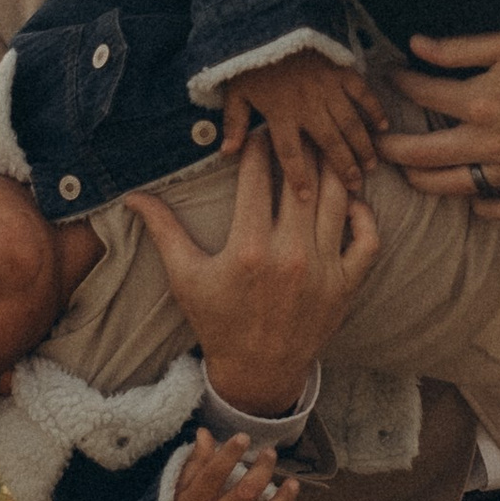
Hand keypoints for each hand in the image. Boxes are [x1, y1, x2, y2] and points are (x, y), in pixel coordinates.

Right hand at [124, 131, 381, 411]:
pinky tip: (348, 201)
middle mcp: (290, 255)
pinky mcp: (346, 284)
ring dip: (332, 169)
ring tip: (323, 151)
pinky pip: (368, 239)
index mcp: (248, 249)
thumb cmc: (218, 321)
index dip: (257, 146)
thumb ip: (163, 230)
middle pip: (301, 180)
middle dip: (296, 148)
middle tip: (293, 129)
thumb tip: (131, 195)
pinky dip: (364, 215)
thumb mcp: (185, 277)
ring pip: (338, 200)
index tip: (256, 132)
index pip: (257, 177)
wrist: (258, 371)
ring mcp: (323, 270)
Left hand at [218, 48, 387, 193]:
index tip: (307, 198)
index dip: (299, 178)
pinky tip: (383, 126)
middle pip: (329, 144)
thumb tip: (227, 153)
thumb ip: (234, 123)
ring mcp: (327, 89)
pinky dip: (373, 109)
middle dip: (343, 168)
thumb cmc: (251, 58)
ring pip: (349, 124)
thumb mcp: (235, 91)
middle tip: (355, 186)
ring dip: (361, 146)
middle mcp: (307, 106)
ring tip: (371, 165)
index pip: (290, 154)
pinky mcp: (340, 71)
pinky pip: (361, 94)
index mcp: (280, 114)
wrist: (270, 19)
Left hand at [376, 15, 499, 219]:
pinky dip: (481, 208)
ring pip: (452, 187)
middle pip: (421, 154)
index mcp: (481, 101)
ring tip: (408, 172)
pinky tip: (470, 197)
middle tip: (372, 141)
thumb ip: (460, 48)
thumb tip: (415, 44)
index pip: (421, 95)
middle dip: (388, 147)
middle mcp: (491, 141)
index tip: (388, 75)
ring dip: (422, 181)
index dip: (397, 83)